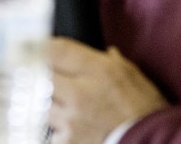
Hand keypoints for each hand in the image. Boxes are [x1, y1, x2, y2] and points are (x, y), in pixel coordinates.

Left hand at [49, 38, 167, 143]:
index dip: (40, 47)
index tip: (34, 48)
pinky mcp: (67, 142)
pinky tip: (74, 128)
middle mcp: (80, 93)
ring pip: (42, 103)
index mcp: (98, 71)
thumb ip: (115, 62)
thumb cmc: (146, 114)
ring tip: (68, 107)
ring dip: (49, 103)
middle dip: (41, 76)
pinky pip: (51, 130)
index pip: (55, 50)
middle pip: (40, 75)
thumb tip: (107, 53)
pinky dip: (58, 129)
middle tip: (47, 77)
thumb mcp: (135, 79)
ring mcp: (70, 120)